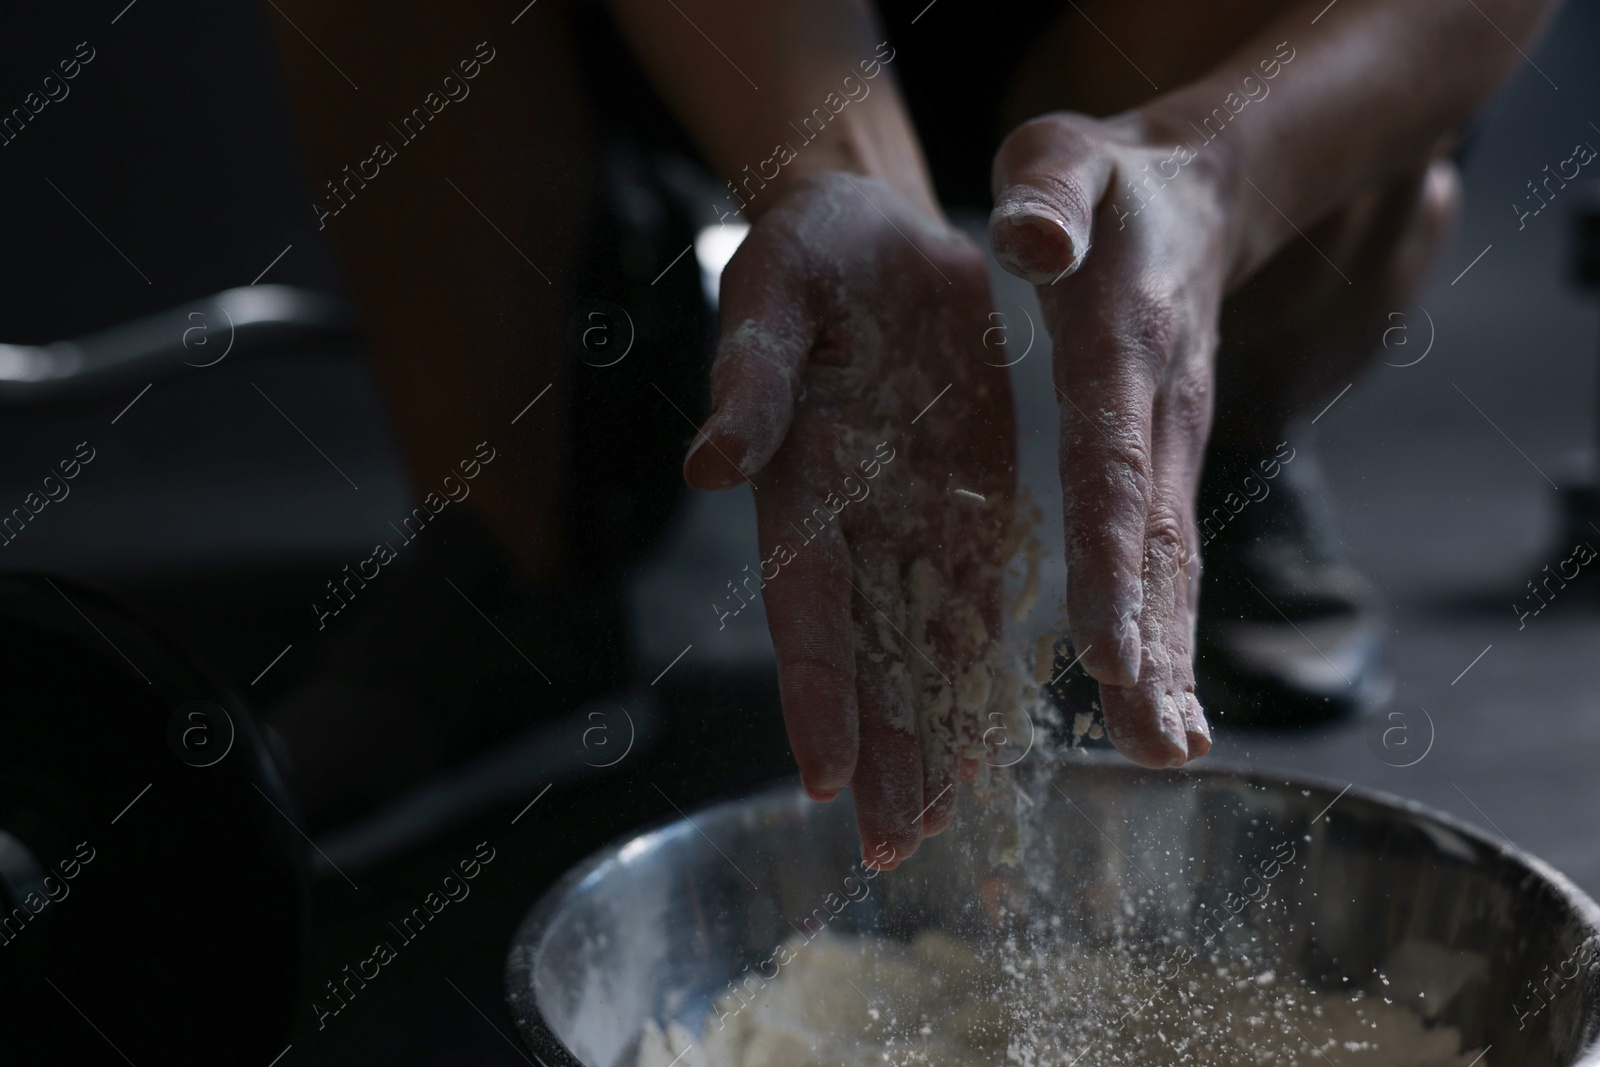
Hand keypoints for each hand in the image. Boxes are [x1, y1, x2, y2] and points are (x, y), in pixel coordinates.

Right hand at [684, 172, 1018, 867]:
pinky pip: (983, 603)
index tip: (826, 778)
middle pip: (866, 653)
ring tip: (939, 826)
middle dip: (878, 749)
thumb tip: (711, 463)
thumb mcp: (776, 290)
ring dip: (931, 734)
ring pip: (924, 648)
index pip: (805, 605)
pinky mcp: (975, 507)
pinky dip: (987, 673)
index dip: (816, 690)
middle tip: (894, 849)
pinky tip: (993, 739)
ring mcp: (916, 522)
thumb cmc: (812, 253)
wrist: (886, 235)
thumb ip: (752, 375)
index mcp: (803, 480)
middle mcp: (856, 522)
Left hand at [989, 112, 1236, 767]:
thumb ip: (1051, 194)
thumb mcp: (1065, 157)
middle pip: (1158, 546)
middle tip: (1152, 750)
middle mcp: (1157, 417)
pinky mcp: (1161, 468)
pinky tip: (1155, 712)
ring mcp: (1170, 450)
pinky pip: (1162, 563)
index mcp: (1120, 352)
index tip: (1107, 654)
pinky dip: (1163, 639)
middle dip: (1155, 649)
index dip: (1110, 562)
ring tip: (1162, 757)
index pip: (1113, 469)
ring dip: (1168, 664)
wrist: (1196, 192)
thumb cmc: (1105, 181)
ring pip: (1172, 569)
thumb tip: (1030, 241)